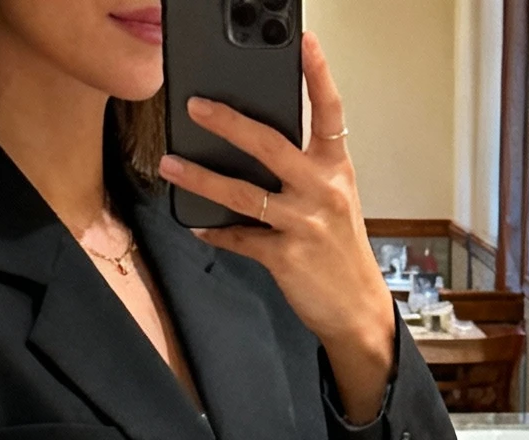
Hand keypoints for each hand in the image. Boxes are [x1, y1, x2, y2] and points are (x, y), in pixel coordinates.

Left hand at [159, 34, 394, 424]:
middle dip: (228, 123)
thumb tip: (255, 146)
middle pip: (270, 145)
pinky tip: (197, 226)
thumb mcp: (335, 200)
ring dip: (201, 179)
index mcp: (336, 169)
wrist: (357, 309)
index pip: (329, 112)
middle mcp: (322, 190)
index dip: (318, 74)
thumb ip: (304, 170)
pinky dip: (216, 232)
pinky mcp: (286, 257)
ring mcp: (304, 224)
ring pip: (243, 193)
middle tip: (196, 105)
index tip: (303, 41)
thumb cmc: (341, 251)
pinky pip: (240, 238)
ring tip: (171, 164)